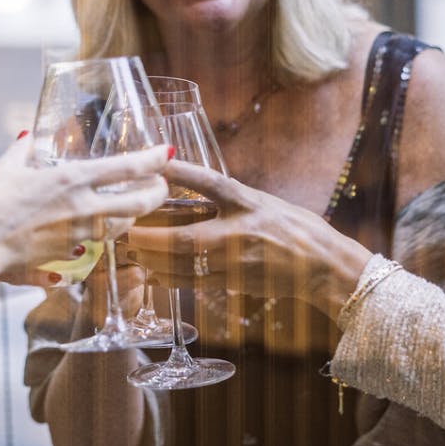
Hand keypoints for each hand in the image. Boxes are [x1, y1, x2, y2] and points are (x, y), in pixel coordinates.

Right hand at [0, 139, 168, 286]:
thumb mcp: (7, 167)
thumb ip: (23, 150)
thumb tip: (28, 137)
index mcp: (71, 179)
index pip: (126, 168)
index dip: (153, 160)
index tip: (166, 153)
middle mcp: (82, 207)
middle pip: (138, 203)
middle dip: (158, 194)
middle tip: (162, 186)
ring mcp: (79, 234)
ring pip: (122, 225)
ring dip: (133, 214)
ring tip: (134, 205)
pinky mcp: (70, 254)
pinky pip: (98, 244)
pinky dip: (105, 234)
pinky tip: (100, 228)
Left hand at [126, 160, 370, 310]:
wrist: (324, 267)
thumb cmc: (294, 229)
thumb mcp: (261, 201)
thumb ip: (226, 195)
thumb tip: (185, 180)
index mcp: (248, 203)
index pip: (210, 182)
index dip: (181, 172)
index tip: (155, 163)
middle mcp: (239, 232)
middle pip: (183, 236)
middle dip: (147, 235)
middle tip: (120, 228)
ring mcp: (236, 261)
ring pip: (183, 264)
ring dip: (151, 258)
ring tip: (128, 250)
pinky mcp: (234, 282)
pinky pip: (193, 281)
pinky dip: (168, 276)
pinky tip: (151, 271)